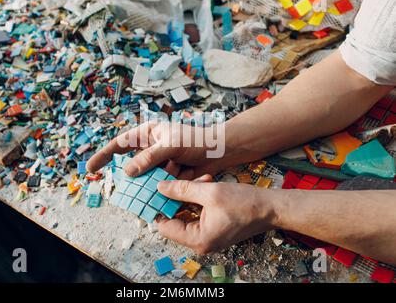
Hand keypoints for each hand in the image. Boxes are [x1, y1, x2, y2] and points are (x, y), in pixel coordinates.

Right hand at [86, 121, 228, 178]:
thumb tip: (127, 171)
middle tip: (124, 187)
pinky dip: (159, 188)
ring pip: (144, 177)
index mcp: (147, 134)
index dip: (104, 155)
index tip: (91, 168)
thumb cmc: (197, 141)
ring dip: (149, 182)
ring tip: (159, 181)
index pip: (120, 144)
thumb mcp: (171, 145)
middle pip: (131, 164)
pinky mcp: (168, 175)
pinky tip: (169, 186)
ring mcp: (159, 163)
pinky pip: (157, 185)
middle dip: (128, 176)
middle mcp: (150, 148)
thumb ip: (149, 158)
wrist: (220, 152)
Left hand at [156, 177, 277, 253]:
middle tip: (175, 181)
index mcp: (198, 240)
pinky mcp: (215, 230)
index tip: (153, 191)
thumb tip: (160, 188)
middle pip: (175, 220)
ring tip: (200, 181)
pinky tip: (206, 184)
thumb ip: (182, 189)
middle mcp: (202, 243)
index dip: (158, 207)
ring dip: (190, 196)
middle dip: (176, 198)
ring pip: (187, 214)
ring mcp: (208, 237)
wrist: (271, 208)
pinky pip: (198, 215)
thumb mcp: (209, 192)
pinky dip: (199, 200)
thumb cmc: (245, 203)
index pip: (165, 226)